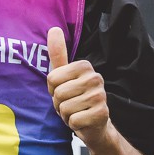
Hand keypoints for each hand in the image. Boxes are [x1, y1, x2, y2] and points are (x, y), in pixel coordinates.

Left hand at [46, 26, 110, 147]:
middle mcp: (95, 78)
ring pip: (65, 107)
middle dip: (59, 104)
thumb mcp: (64, 76)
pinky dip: (74, 124)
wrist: (95, 125)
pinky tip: (83, 121)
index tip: (65, 92)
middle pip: (58, 93)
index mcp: (84, 66)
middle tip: (71, 104)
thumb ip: (58, 54)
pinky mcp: (102, 114)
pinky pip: (73, 120)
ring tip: (77, 112)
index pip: (51, 78)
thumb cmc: (76, 98)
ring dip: (66, 114)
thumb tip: (53, 29)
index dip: (53, 90)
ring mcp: (101, 96)